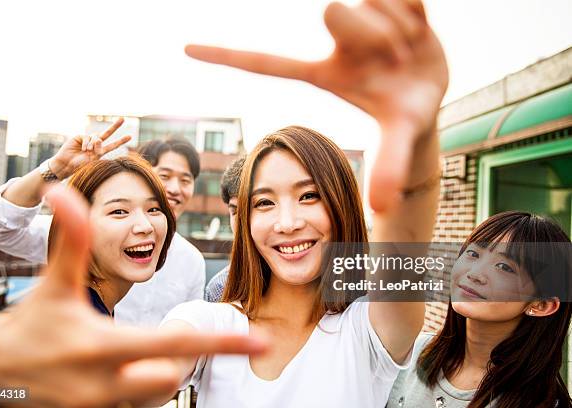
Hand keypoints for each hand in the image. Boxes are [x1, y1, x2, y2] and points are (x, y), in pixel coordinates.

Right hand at [0, 185, 267, 407]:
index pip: (174, 343)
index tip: (262, 344)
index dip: (221, 342)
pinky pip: (139, 403)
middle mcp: (103, 385)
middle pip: (173, 373)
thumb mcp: (53, 281)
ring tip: (133, 348)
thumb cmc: (34, 321)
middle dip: (182, 354)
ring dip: (161, 366)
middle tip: (171, 335)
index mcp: (99, 346)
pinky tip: (122, 365)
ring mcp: (99, 407)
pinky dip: (143, 382)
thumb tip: (64, 190)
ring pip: (159, 390)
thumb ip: (71, 238)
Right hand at [49, 118, 131, 179]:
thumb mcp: (92, 160)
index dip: (121, 141)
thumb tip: (99, 139)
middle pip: (107, 133)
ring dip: (93, 144)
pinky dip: (86, 143)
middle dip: (115, 126)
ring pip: (96, 137)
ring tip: (87, 151)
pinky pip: (87, 137)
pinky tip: (82, 149)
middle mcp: (95, 145)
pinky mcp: (80, 137)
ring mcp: (88, 140)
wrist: (66, 164)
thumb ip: (98, 150)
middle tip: (122, 119)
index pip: (113, 145)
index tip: (130, 136)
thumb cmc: (80, 165)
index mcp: (100, 152)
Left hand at [184, 0, 447, 210]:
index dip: (227, 55)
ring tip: (408, 51)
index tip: (184, 50)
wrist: (431, 88)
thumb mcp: (400, 138)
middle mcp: (335, 43)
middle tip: (396, 57)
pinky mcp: (384, 0)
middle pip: (335, 12)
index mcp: (323, 74)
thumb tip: (382, 209)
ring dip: (400, 29)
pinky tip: (416, 27)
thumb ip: (390, 166)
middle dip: (370, 31)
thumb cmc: (407, 115)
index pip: (266, 62)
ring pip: (373, 1)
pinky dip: (415, 10)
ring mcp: (358, 18)